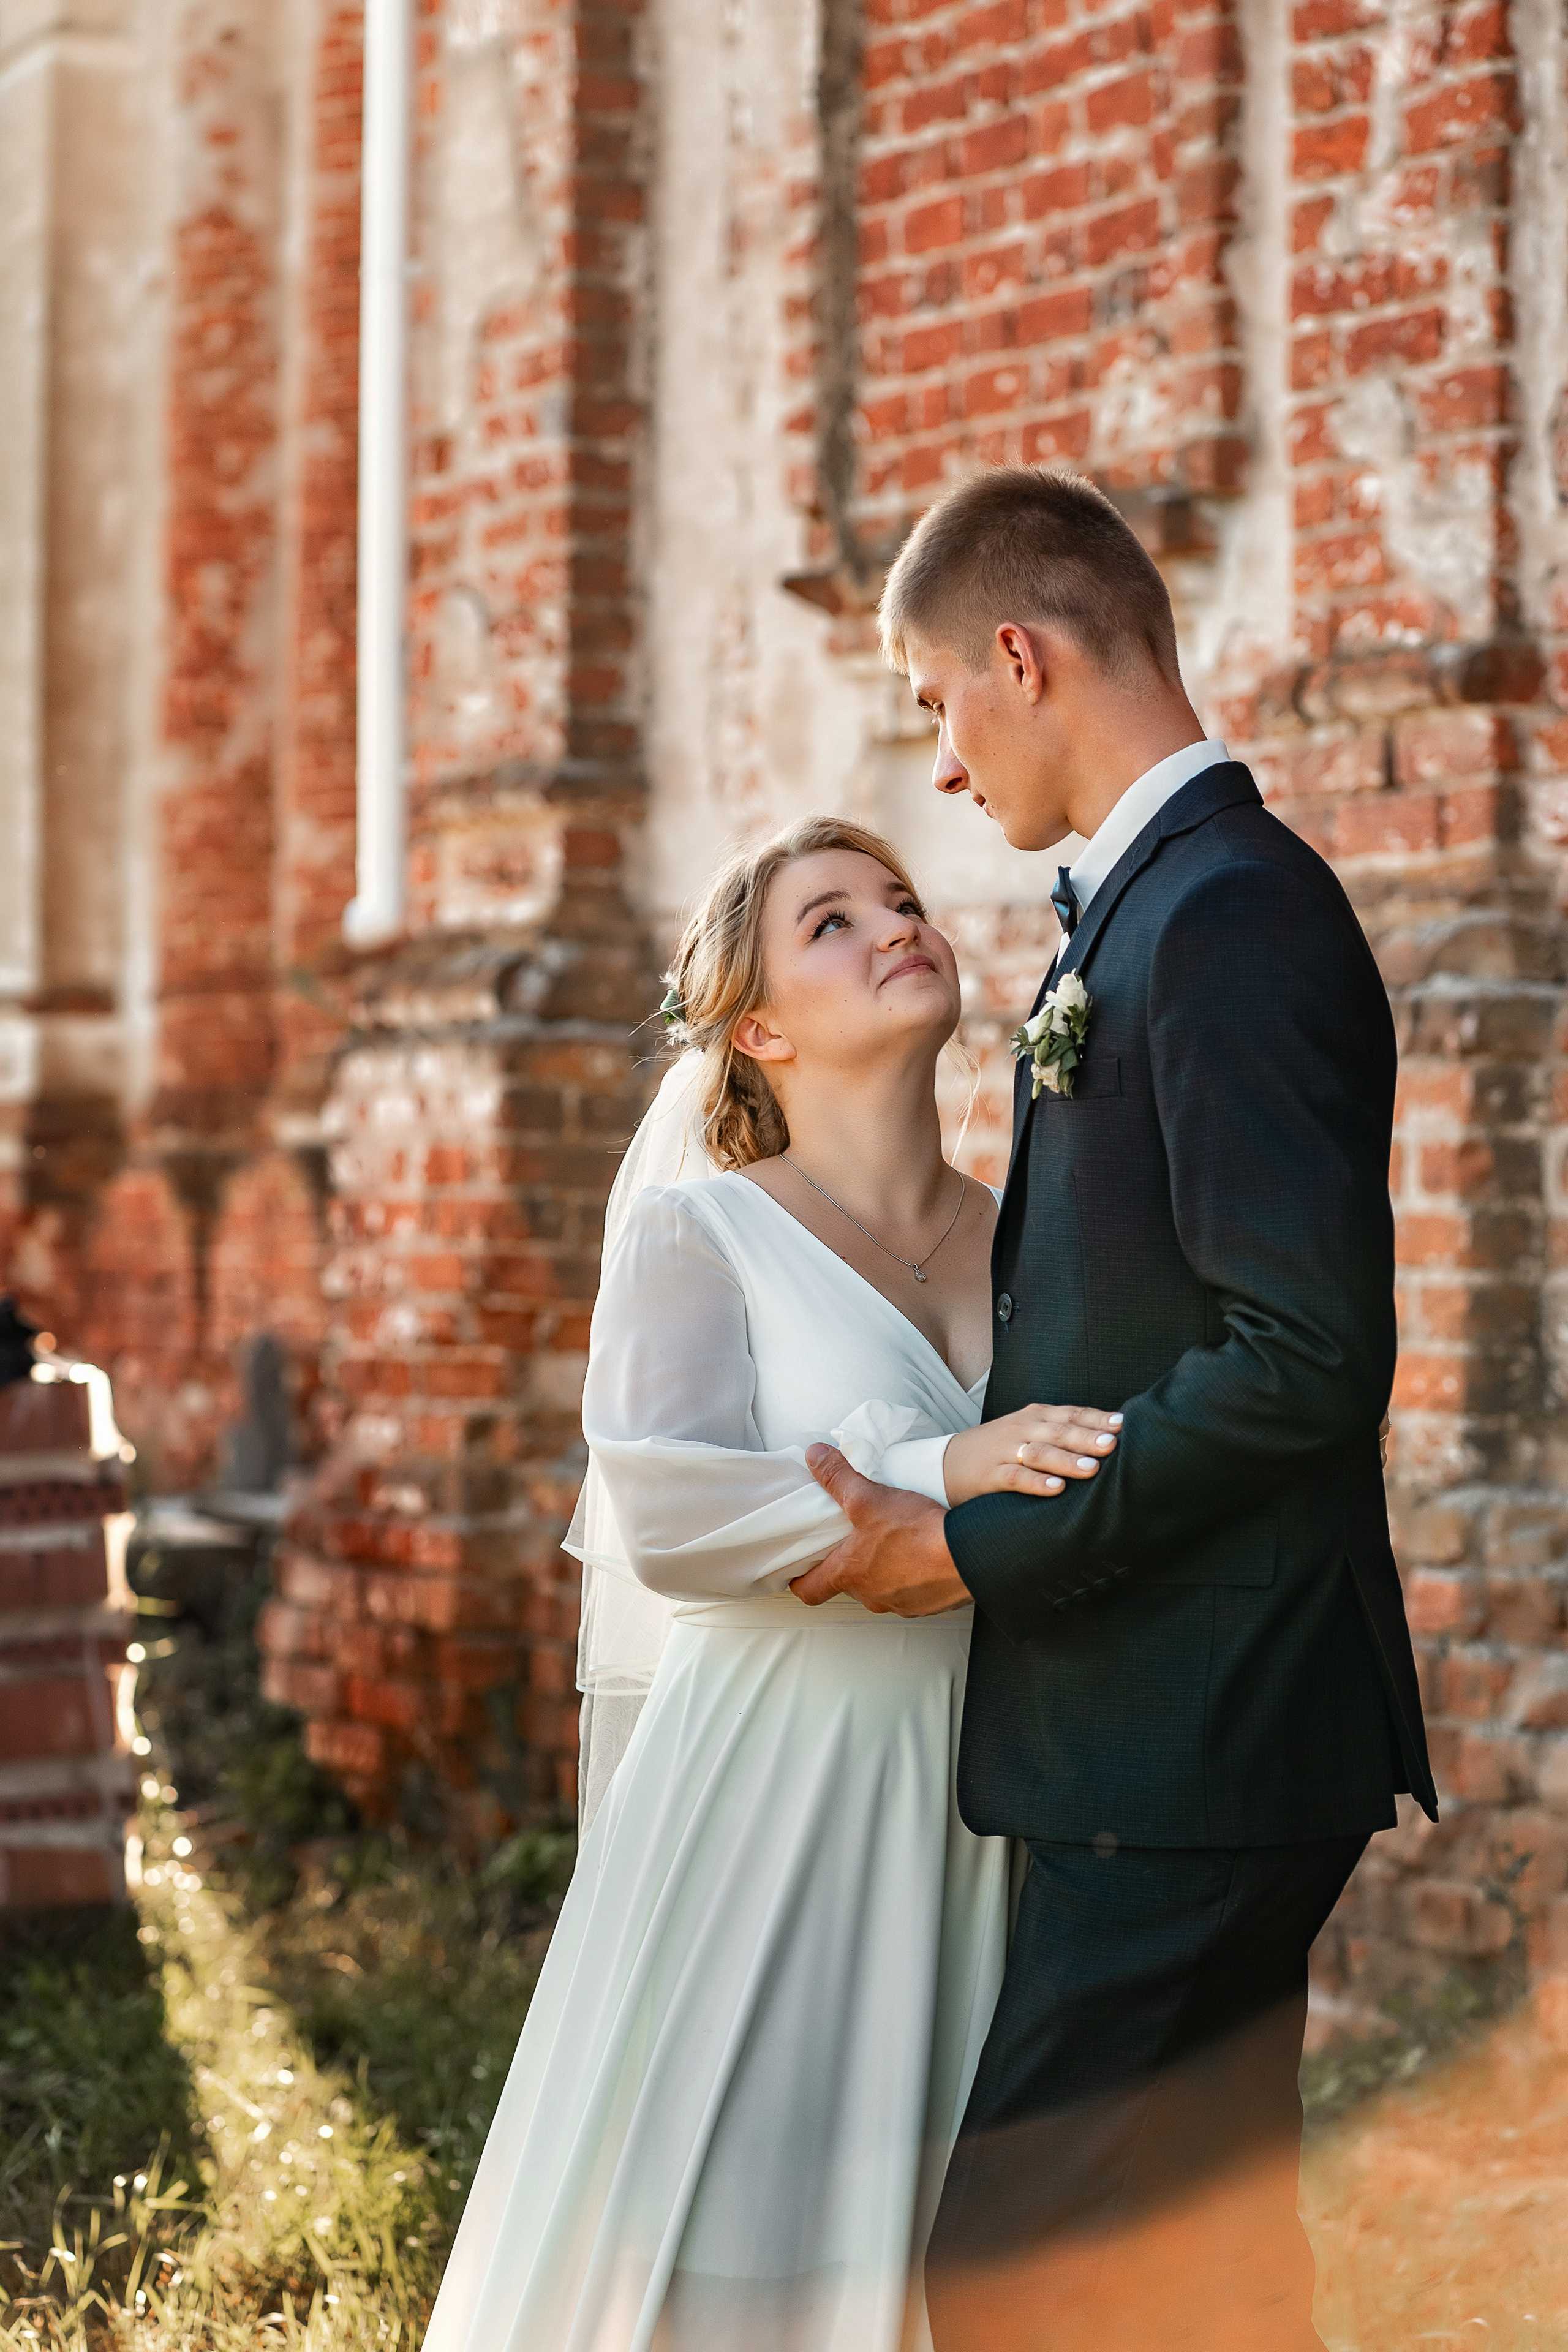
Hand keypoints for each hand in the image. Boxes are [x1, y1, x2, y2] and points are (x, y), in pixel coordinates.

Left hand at [790, 1448, 970, 1615]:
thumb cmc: (919, 1535)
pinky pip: (912, 1590)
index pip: (810, 1590)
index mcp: (850, 1574)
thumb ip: (838, 1477)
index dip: (800, 1580)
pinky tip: (920, 1551)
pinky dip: (911, 1574)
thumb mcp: (868, 1497)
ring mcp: (901, 1601)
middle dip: (849, 1564)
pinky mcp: (927, 1601)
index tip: (799, 1572)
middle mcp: (872, 1594)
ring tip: (892, 1540)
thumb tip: (816, 1458)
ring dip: (882, 1568)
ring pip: (881, 1587)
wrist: (968, 1555)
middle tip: (853, 1541)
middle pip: (848, 1586)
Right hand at [941, 1403, 1121, 1504]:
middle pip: (1059, 1431)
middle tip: (1112, 1445)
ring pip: (1039, 1453)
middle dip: (1087, 1437)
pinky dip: (1036, 1482)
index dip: (1096, 1418)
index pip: (1070, 1414)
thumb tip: (1107, 1440)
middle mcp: (1021, 1429)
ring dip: (1066, 1460)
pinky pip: (1015, 1477)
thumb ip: (1060, 1433)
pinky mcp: (990, 1474)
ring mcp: (1004, 1451)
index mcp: (1034, 1416)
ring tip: (1091, 1468)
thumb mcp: (1027, 1432)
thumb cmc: (998, 1449)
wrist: (946, 1462)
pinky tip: (1055, 1488)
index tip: (1122, 1425)